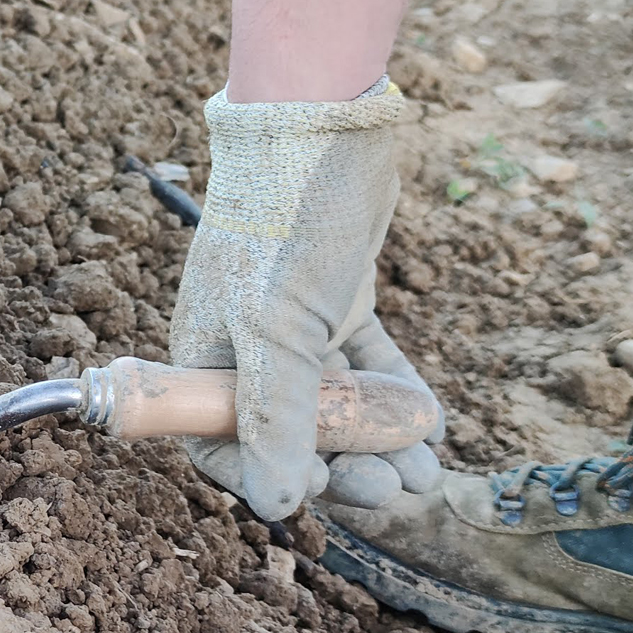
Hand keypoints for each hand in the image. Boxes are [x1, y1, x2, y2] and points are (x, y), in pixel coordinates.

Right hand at [167, 79, 444, 519]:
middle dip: (343, 463)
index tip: (320, 487)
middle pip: (289, 429)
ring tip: (423, 471)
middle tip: (392, 488)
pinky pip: (365, 362)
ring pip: (334, 399)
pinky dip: (393, 391)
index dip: (267, 473)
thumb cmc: (283, 223)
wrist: (324, 125)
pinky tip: (428, 420)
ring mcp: (293, 321)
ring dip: (377, 437)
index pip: (219, 442)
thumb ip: (278, 419)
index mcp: (203, 353)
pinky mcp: (337, 298)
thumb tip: (279, 507)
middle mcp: (242, 343)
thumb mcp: (278, 331)